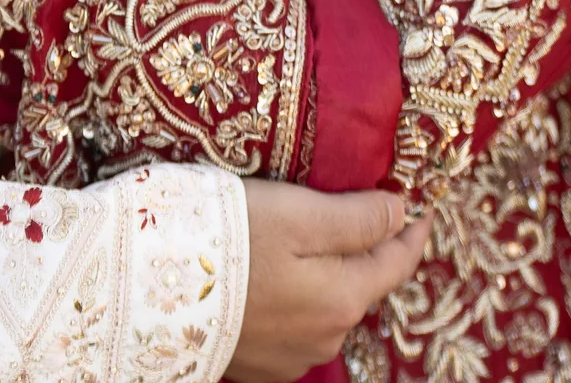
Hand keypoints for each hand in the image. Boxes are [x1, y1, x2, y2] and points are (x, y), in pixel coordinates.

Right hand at [225, 182, 429, 381]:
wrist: (150, 290)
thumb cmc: (228, 239)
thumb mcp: (298, 213)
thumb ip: (356, 218)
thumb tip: (400, 214)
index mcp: (344, 297)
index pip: (396, 261)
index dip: (411, 230)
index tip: (420, 206)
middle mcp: (327, 337)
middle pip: (360, 284)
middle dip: (364, 250)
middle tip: (358, 210)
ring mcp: (292, 357)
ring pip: (326, 307)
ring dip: (326, 276)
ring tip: (304, 241)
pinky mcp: (260, 365)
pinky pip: (294, 326)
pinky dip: (295, 299)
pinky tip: (271, 276)